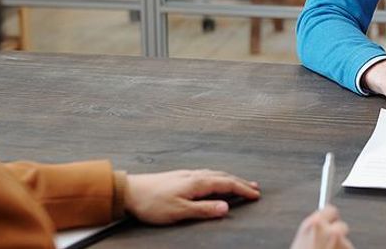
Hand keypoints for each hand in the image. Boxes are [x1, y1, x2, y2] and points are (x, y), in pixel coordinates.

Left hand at [124, 169, 259, 224]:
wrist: (130, 191)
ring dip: (230, 179)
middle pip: (224, 177)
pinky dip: (218, 178)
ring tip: (240, 183)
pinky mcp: (180, 177)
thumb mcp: (180, 211)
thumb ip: (204, 210)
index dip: (243, 189)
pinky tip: (214, 181)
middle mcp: (195, 175)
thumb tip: (226, 207)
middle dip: (241, 182)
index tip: (256, 195)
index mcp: (198, 182)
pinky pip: (206, 174)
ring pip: (215, 174)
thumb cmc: (153, 203)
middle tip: (255, 188)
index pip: (227, 184)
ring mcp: (187, 174)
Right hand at [291, 205, 353, 248]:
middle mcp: (330, 231)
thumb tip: (320, 227)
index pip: (330, 209)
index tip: (330, 221)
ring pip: (346, 243)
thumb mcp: (299, 243)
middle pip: (342, 226)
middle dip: (337, 235)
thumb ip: (312, 231)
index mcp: (314, 224)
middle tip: (328, 245)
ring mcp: (342, 244)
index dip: (330, 218)